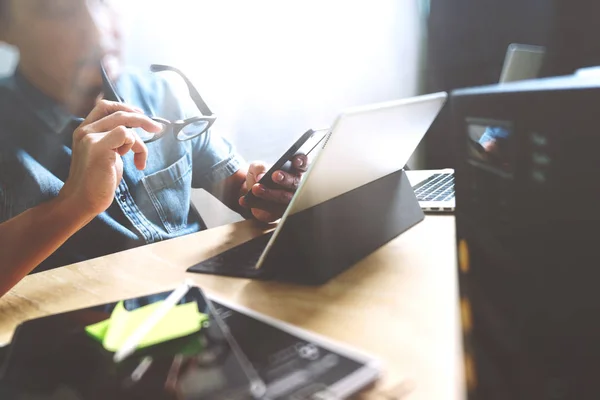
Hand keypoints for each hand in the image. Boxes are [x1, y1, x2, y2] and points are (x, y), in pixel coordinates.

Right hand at [58, 100, 162, 218]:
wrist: (84, 200)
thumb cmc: (98, 180)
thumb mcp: (107, 153)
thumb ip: (114, 139)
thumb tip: (134, 129)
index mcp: (85, 130)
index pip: (104, 106)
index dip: (125, 107)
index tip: (141, 115)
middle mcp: (85, 131)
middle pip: (118, 112)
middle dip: (142, 119)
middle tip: (157, 128)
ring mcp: (90, 138)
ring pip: (125, 125)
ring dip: (140, 143)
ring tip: (139, 160)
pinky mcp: (99, 148)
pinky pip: (127, 134)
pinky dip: (138, 147)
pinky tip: (137, 164)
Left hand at [238, 154, 308, 222]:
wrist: (251, 192)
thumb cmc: (260, 176)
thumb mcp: (257, 168)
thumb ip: (260, 168)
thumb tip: (262, 175)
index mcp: (293, 170)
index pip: (303, 165)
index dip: (302, 163)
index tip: (295, 161)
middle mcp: (295, 186)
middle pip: (295, 183)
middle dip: (285, 179)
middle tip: (275, 175)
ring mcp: (290, 200)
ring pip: (285, 198)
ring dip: (270, 193)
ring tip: (255, 188)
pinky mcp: (280, 212)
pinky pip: (272, 209)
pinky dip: (257, 204)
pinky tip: (245, 200)